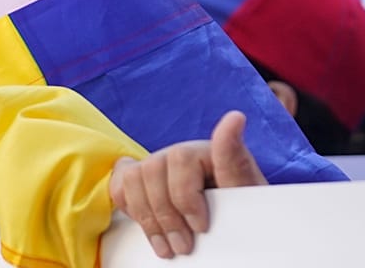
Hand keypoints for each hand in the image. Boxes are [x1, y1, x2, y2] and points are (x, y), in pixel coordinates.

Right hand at [108, 111, 266, 258]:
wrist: (229, 226)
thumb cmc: (238, 209)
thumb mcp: (246, 192)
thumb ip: (235, 162)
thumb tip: (234, 118)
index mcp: (208, 152)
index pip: (185, 158)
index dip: (187, 193)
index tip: (200, 223)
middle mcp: (179, 153)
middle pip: (156, 168)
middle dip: (168, 214)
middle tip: (184, 246)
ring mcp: (157, 165)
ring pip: (133, 178)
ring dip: (148, 217)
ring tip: (167, 246)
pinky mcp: (140, 180)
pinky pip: (119, 185)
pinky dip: (129, 208)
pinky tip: (150, 228)